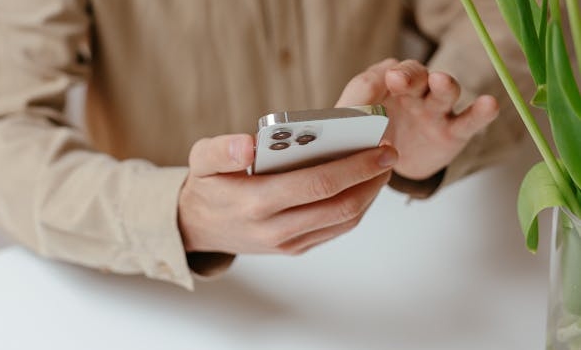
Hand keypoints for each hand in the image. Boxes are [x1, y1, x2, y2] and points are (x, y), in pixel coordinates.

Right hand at [178, 134, 395, 254]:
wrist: (197, 228)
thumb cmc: (206, 186)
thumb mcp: (200, 159)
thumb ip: (221, 149)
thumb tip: (249, 143)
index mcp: (256, 202)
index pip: (318, 184)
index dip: (354, 166)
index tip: (378, 146)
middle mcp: (275, 228)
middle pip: (340, 205)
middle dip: (371, 178)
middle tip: (389, 152)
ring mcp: (288, 242)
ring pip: (344, 220)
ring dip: (370, 193)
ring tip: (382, 166)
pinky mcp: (295, 248)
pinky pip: (335, 229)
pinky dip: (357, 207)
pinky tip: (363, 184)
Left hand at [336, 59, 499, 179]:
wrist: (387, 168)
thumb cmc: (367, 137)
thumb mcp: (353, 125)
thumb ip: (355, 107)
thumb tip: (362, 101)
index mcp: (382, 87)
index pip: (381, 74)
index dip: (378, 78)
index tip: (374, 85)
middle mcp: (412, 92)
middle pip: (414, 75)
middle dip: (408, 74)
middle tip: (397, 78)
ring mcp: (434, 110)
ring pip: (443, 92)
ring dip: (443, 85)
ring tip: (440, 81)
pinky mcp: (453, 131)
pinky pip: (469, 120)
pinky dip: (480, 112)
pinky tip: (489, 104)